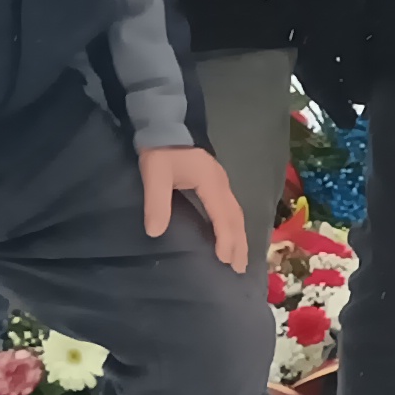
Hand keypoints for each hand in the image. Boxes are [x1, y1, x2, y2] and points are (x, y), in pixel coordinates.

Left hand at [140, 144, 250, 270]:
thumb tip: (155, 232)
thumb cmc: (161, 151)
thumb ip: (156, 203)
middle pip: (236, 218)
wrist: (165, 125)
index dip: (225, 239)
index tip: (224, 260)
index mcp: (211, 183)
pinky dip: (235, 227)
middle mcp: (222, 185)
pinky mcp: (216, 183)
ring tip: (240, 259)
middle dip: (239, 244)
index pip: (222, 216)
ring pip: (236, 215)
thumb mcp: (154, 175)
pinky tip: (232, 236)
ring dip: (240, 238)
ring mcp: (222, 183)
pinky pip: (231, 209)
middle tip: (239, 269)